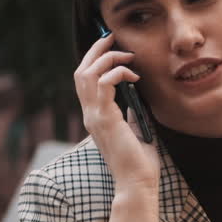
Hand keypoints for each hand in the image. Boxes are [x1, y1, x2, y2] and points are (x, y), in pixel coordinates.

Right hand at [74, 31, 159, 192]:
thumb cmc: (140, 164)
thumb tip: (134, 102)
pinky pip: (103, 84)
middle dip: (96, 51)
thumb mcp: (135, 132)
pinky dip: (117, 72)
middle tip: (112, 37)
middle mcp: (90, 115)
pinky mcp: (104, 119)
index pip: (86, 82)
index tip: (112, 48)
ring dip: (106, 58)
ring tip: (126, 54)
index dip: (95, 61)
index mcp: (96, 118)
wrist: (137, 183)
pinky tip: (133, 76)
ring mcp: (95, 117)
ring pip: (87, 74)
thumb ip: (130, 116)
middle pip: (81, 72)